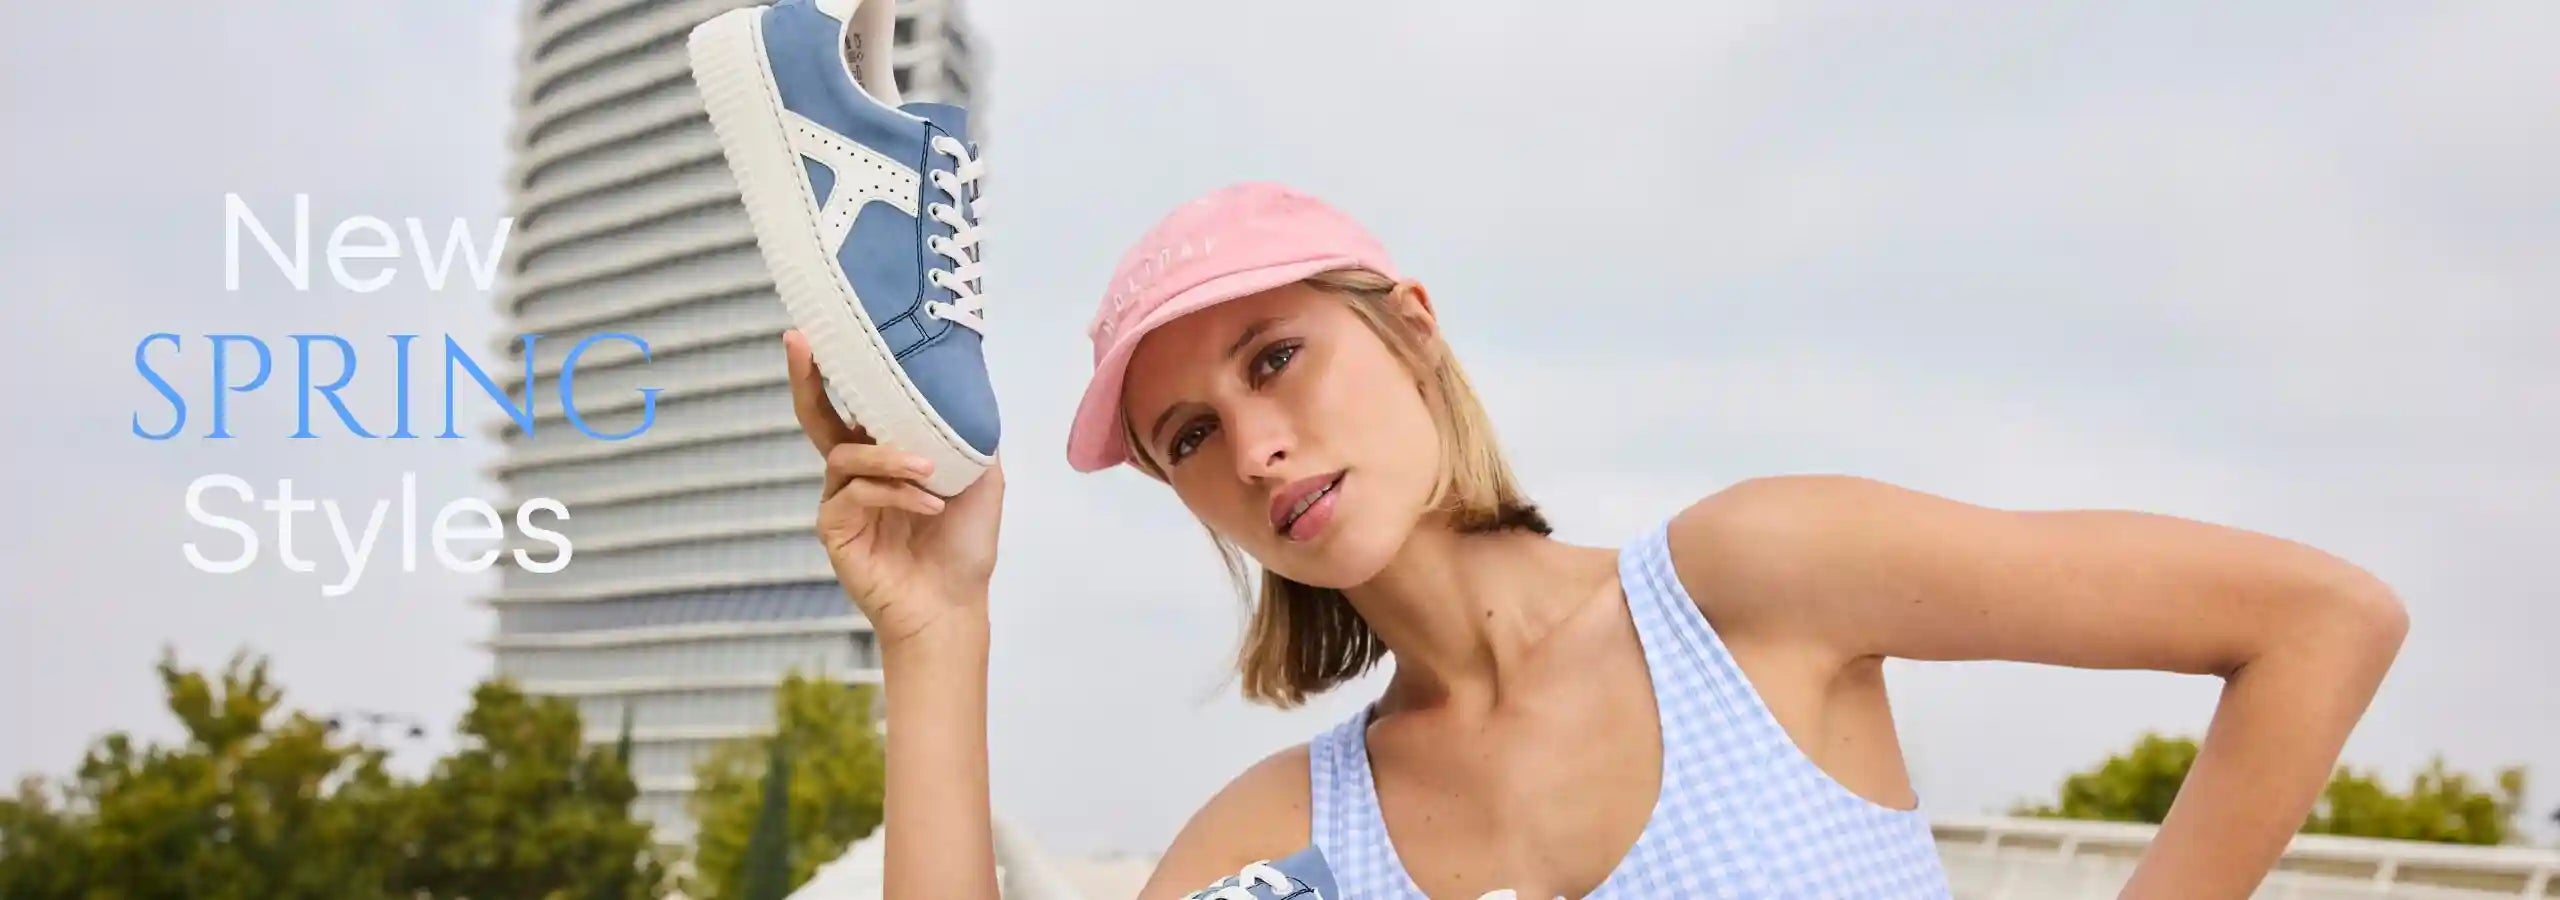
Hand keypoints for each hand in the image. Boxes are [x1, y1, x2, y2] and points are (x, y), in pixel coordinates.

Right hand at [784, 330, 1004, 644]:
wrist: (954, 605)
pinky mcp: (835, 530)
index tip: (824, 329)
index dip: (840, 369)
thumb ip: (967, 432)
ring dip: (888, 456)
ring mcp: (841, 501)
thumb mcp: (980, 477)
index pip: (857, 405)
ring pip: (845, 456)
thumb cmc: (965, 545)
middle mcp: (855, 474)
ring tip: (927, 469)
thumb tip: (968, 382)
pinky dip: (895, 494)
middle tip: (801, 343)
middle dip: (806, 378)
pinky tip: (928, 506)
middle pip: (818, 417)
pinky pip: (855, 495)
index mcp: (884, 456)